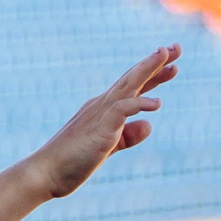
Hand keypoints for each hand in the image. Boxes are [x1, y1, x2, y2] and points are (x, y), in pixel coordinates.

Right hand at [28, 44, 179, 199]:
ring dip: (148, 70)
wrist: (43, 173)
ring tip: (167, 55)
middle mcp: (101, 106)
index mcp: (102, 110)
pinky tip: (157, 104)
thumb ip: (128, 136)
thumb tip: (148, 125)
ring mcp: (100, 115)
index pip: (131, 87)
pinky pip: (123, 110)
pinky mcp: (100, 128)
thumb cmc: (71, 162)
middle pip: (132, 79)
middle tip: (176, 46)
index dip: (151, 74)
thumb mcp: (107, 147)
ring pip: (128, 86)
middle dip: (155, 62)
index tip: (170, 63)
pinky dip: (140, 103)